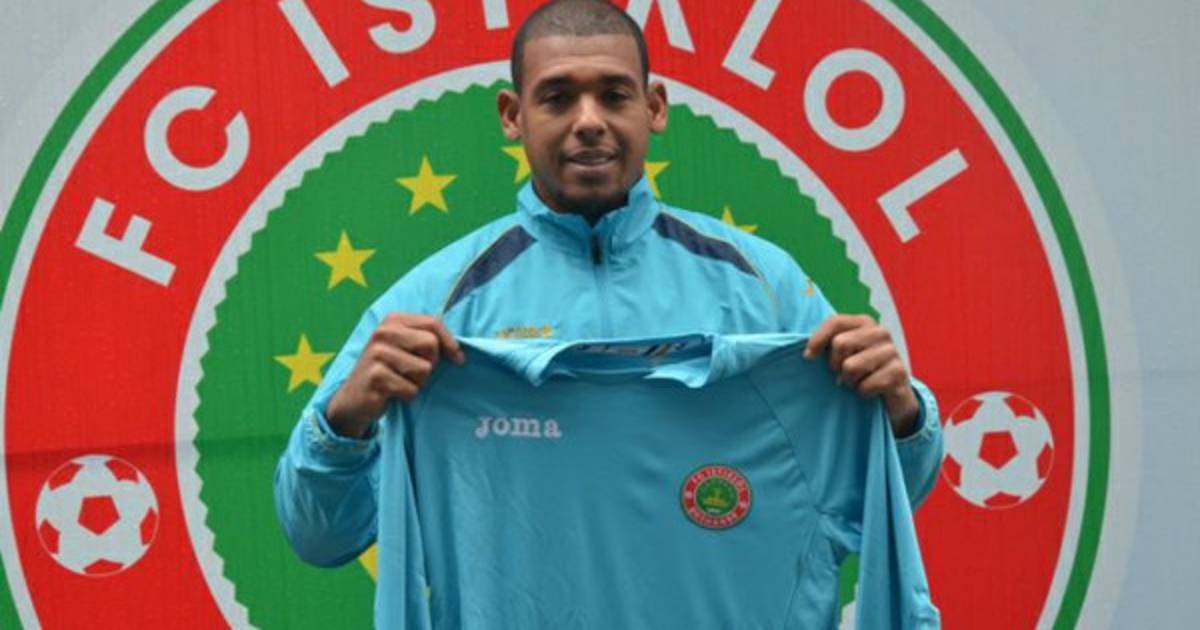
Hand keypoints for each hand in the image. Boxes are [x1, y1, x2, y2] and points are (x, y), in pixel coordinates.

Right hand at [325, 314, 464, 437]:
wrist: (353, 399)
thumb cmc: (388, 372)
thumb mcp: (405, 349)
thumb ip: (427, 341)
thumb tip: (460, 353)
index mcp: (392, 320)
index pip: (433, 323)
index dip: (450, 342)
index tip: (458, 359)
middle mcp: (382, 332)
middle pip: (431, 345)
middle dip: (430, 364)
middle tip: (413, 373)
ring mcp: (377, 353)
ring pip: (424, 369)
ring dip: (418, 383)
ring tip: (400, 383)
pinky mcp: (375, 376)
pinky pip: (411, 389)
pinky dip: (407, 396)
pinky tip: (391, 394)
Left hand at [803, 314, 919, 435]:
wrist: (893, 395)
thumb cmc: (862, 371)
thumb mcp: (845, 354)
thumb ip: (829, 344)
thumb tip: (807, 353)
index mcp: (865, 323)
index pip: (835, 322)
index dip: (817, 339)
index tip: (808, 357)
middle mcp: (880, 332)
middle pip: (840, 344)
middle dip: (835, 365)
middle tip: (842, 374)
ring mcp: (892, 351)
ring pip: (851, 367)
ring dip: (849, 381)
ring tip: (857, 382)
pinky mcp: (899, 372)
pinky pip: (866, 385)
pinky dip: (863, 393)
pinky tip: (871, 391)